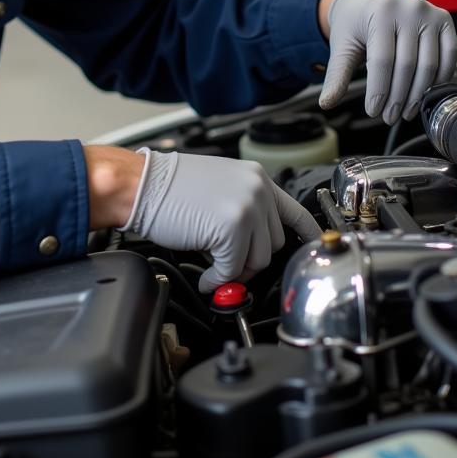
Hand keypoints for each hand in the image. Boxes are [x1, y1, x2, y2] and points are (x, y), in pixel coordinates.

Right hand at [123, 149, 320, 291]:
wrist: (142, 185)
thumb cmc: (170, 187)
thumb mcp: (219, 187)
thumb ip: (245, 212)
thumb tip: (253, 249)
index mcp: (256, 178)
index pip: (295, 211)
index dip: (307, 235)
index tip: (314, 248)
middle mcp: (258, 190)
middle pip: (275, 244)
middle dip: (250, 258)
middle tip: (225, 258)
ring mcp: (247, 209)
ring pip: (258, 260)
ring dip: (234, 268)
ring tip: (210, 260)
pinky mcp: (231, 230)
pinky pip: (233, 270)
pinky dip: (217, 279)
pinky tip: (204, 274)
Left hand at [319, 0, 456, 123]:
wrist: (367, 3)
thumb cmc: (354, 25)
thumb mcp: (341, 47)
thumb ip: (337, 75)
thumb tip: (327, 103)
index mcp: (380, 12)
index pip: (382, 60)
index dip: (379, 90)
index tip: (374, 111)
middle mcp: (409, 9)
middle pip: (407, 65)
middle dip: (398, 97)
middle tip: (389, 117)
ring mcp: (430, 13)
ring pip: (429, 64)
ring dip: (418, 94)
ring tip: (405, 111)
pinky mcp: (445, 19)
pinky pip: (449, 55)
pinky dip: (439, 78)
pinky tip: (425, 93)